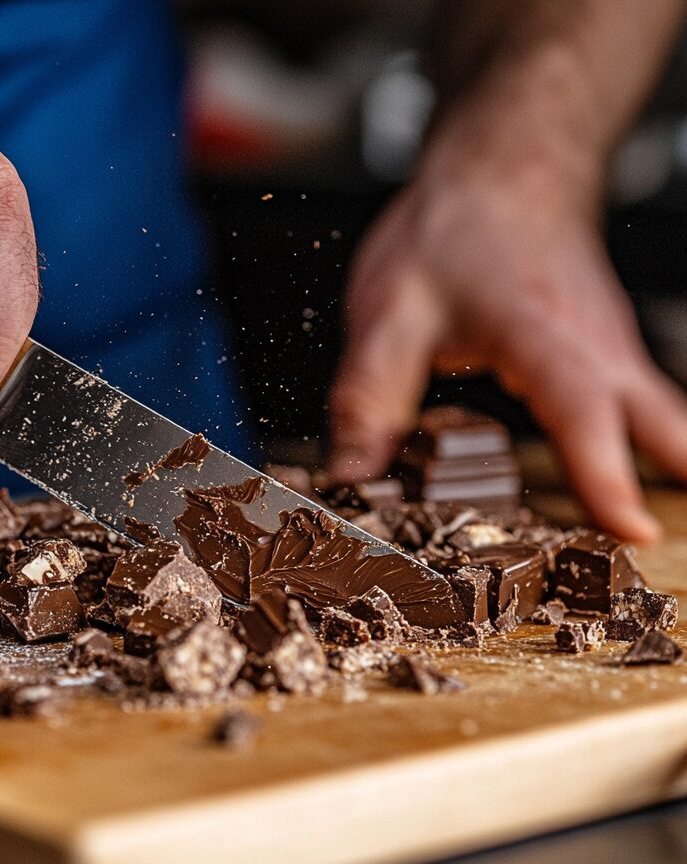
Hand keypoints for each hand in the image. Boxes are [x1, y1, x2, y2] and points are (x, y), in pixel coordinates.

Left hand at [328, 159, 686, 541]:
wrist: (503, 170)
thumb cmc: (452, 229)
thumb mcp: (390, 314)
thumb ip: (369, 400)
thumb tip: (351, 480)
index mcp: (540, 333)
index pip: (580, 411)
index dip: (604, 476)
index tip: (632, 532)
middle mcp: (592, 345)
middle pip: (659, 424)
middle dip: (669, 484)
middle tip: (661, 549)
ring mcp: (608, 348)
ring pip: (660, 419)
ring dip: (665, 473)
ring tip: (643, 539)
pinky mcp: (604, 354)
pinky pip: (639, 409)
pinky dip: (643, 450)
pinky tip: (623, 487)